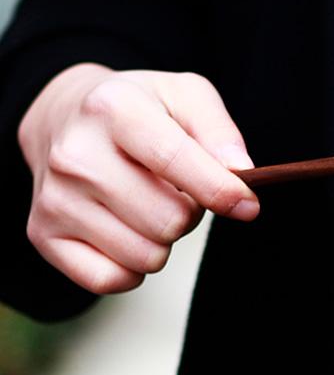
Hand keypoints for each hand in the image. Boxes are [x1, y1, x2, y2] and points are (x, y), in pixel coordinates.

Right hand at [17, 63, 259, 294]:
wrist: (65, 116)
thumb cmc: (138, 108)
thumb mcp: (186, 95)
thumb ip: (220, 131)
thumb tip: (240, 172)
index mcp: (114, 109)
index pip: (173, 160)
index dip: (219, 190)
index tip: (248, 206)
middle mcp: (75, 154)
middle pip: (168, 220)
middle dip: (191, 213)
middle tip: (178, 191)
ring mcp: (55, 198)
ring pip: (145, 255)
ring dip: (164, 239)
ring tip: (151, 205)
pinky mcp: (43, 234)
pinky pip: (111, 280)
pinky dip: (132, 267)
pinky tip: (128, 231)